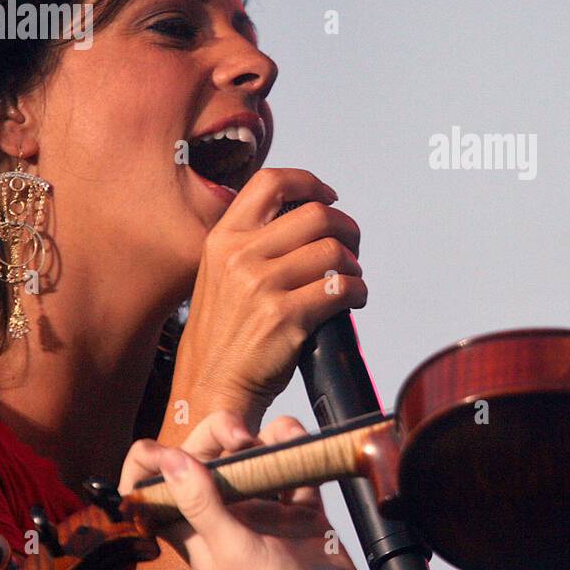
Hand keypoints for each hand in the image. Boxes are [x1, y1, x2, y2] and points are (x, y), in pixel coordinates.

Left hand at [120, 410, 362, 569]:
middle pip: (208, 457)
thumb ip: (201, 504)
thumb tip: (169, 459)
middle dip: (221, 433)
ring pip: (255, 456)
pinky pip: (294, 468)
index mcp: (194, 529)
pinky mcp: (299, 511)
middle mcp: (224, 514)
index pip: (154, 490)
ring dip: (269, 436)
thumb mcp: (231, 549)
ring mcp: (263, 511)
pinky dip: (299, 449)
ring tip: (282, 438)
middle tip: (241, 437)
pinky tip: (302, 447)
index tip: (165, 449)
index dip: (152, 465)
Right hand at [172, 168, 366, 426]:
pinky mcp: (285, 317)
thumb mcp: (220, 272)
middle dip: (346, 229)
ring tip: (349, 280)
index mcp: (223, 238)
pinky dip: (357, 292)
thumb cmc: (224, 333)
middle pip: (316, 214)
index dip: (309, 182)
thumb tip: (307, 215)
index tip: (329, 196)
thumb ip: (253, 241)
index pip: (271, 182)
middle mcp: (239, 255)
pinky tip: (352, 301)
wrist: (211, 387)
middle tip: (351, 248)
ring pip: (334, 251)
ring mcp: (261, 285)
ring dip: (353, 265)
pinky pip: (341, 288)